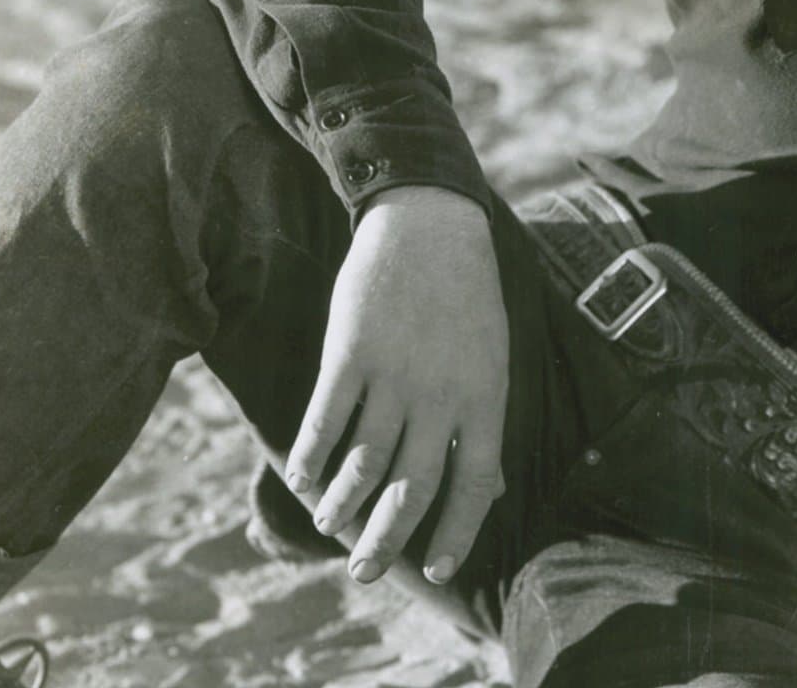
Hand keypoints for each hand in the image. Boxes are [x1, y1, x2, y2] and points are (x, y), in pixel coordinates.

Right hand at [286, 185, 509, 586]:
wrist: (431, 226)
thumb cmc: (465, 299)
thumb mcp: (492, 359)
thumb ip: (484, 423)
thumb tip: (494, 490)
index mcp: (487, 397)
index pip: (477, 483)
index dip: (458, 531)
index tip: (439, 570)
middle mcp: (443, 393)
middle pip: (412, 487)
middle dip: (385, 538)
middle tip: (364, 571)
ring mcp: (395, 373)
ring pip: (363, 462)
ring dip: (342, 504)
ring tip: (329, 523)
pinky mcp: (351, 353)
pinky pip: (326, 421)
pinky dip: (311, 458)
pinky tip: (303, 479)